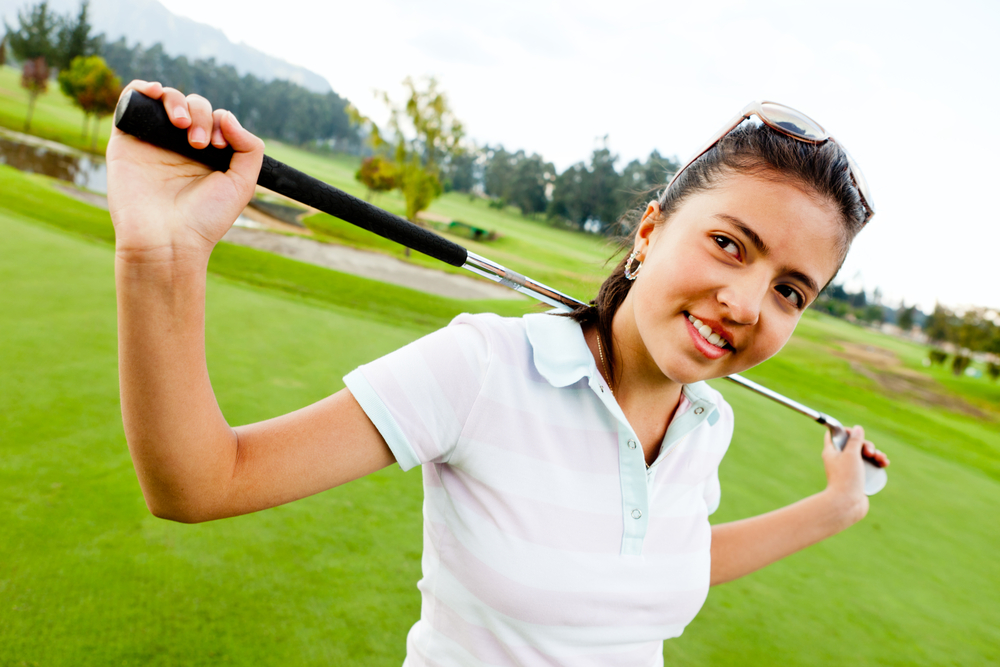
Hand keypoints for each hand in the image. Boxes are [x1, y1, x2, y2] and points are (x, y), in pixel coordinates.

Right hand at [107, 80, 263, 263]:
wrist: (167, 240)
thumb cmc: (204, 219)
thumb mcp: (242, 185)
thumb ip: (249, 149)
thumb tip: (228, 116)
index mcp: (207, 156)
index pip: (216, 119)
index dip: (221, 122)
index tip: (220, 145)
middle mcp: (179, 147)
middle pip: (194, 106)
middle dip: (202, 115)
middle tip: (199, 144)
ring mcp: (152, 141)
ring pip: (166, 99)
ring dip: (178, 101)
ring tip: (183, 125)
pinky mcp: (126, 140)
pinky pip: (132, 100)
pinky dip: (144, 88)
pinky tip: (156, 92)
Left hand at [822, 425, 889, 521]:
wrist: (847, 504)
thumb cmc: (846, 478)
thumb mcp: (851, 455)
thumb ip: (855, 440)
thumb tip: (857, 428)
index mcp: (832, 452)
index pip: (835, 435)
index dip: (846, 431)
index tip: (856, 434)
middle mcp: (839, 459)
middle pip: (854, 444)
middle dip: (866, 444)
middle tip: (870, 452)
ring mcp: (849, 469)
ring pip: (864, 455)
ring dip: (875, 453)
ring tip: (881, 459)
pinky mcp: (858, 478)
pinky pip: (869, 466)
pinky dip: (877, 462)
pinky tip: (885, 463)